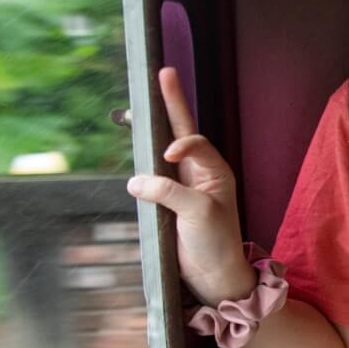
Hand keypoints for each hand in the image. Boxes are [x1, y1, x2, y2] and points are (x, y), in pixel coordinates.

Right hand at [126, 67, 253, 304]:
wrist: (213, 275)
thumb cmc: (215, 242)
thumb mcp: (198, 212)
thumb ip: (168, 192)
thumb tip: (135, 182)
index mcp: (215, 171)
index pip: (195, 142)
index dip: (181, 143)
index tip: (168, 155)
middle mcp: (199, 174)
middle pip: (182, 130)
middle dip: (172, 103)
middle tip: (164, 72)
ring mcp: (182, 186)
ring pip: (163, 149)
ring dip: (152, 127)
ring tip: (138, 105)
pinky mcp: (166, 201)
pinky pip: (152, 175)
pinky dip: (141, 159)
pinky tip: (133, 141)